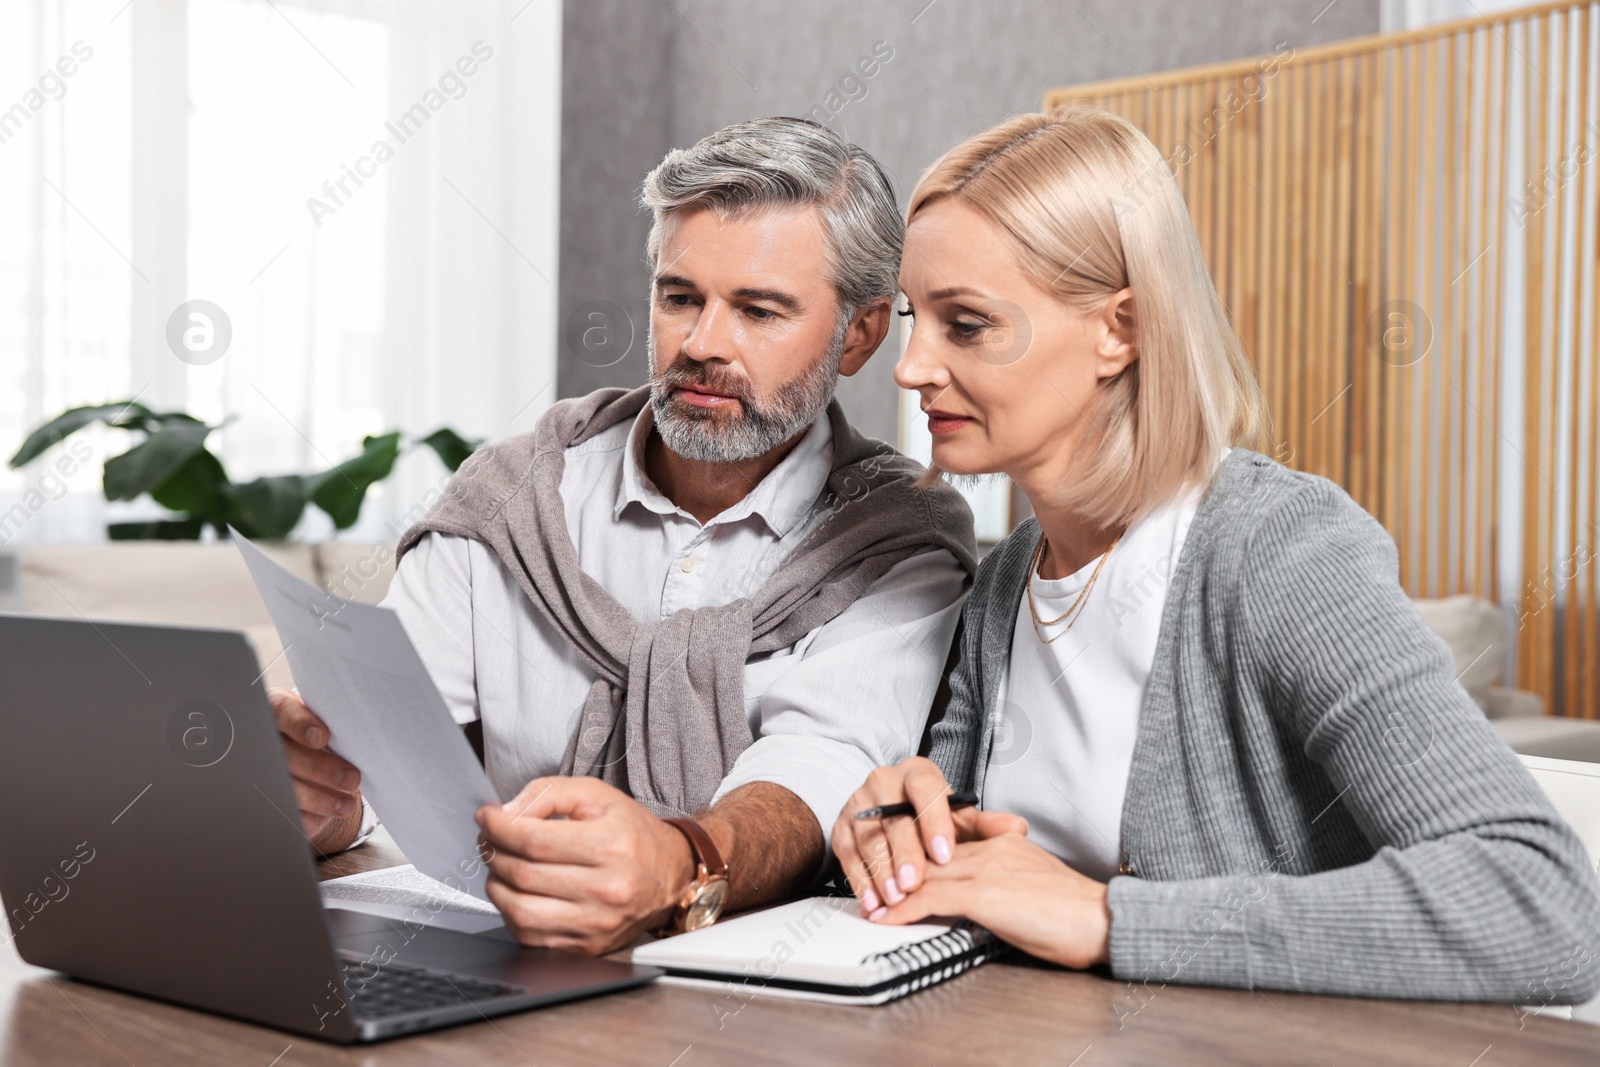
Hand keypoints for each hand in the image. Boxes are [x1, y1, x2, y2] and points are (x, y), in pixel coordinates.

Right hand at [268, 687, 362, 853]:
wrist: (315, 758)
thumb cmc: (325, 731)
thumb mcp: (329, 720)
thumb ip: (336, 722)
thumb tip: (362, 731)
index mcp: (278, 711)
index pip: (281, 712)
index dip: (300, 725)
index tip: (323, 737)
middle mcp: (264, 740)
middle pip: (284, 755)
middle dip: (319, 769)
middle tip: (351, 778)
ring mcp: (261, 773)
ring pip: (284, 787)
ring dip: (318, 799)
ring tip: (346, 804)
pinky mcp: (269, 801)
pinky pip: (284, 812)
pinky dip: (308, 816)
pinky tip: (326, 815)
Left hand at [475, 776, 694, 955]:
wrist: (671, 875)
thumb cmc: (632, 833)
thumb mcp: (597, 795)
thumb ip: (548, 793)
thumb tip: (506, 813)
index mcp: (611, 846)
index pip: (534, 840)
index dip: (498, 828)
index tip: (487, 818)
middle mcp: (607, 890)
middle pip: (522, 874)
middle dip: (493, 852)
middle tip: (490, 838)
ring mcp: (597, 924)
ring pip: (520, 911)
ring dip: (496, 884)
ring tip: (500, 865)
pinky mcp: (588, 946)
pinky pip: (531, 936)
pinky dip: (511, 912)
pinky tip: (515, 891)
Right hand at [832, 757, 1026, 915]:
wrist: (892, 811)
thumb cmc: (931, 817)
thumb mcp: (958, 819)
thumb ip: (985, 826)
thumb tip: (1017, 828)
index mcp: (917, 773)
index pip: (925, 789)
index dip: (934, 821)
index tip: (944, 854)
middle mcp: (884, 783)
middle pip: (894, 819)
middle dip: (905, 854)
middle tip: (915, 883)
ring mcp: (859, 804)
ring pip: (868, 838)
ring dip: (881, 870)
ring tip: (895, 897)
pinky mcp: (841, 827)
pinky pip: (846, 854)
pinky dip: (859, 879)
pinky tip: (872, 899)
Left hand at [873, 834, 1111, 969]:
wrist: (1103, 921)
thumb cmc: (1075, 913)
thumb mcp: (1032, 885)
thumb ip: (1001, 882)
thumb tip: (975, 902)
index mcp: (1003, 842)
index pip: (947, 843)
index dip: (916, 857)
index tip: (893, 869)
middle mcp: (992, 847)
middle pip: (929, 853)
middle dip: (895, 871)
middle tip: (868, 885)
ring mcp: (987, 867)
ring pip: (924, 871)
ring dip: (891, 891)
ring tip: (869, 906)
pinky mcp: (986, 892)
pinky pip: (932, 896)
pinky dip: (903, 909)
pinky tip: (887, 919)